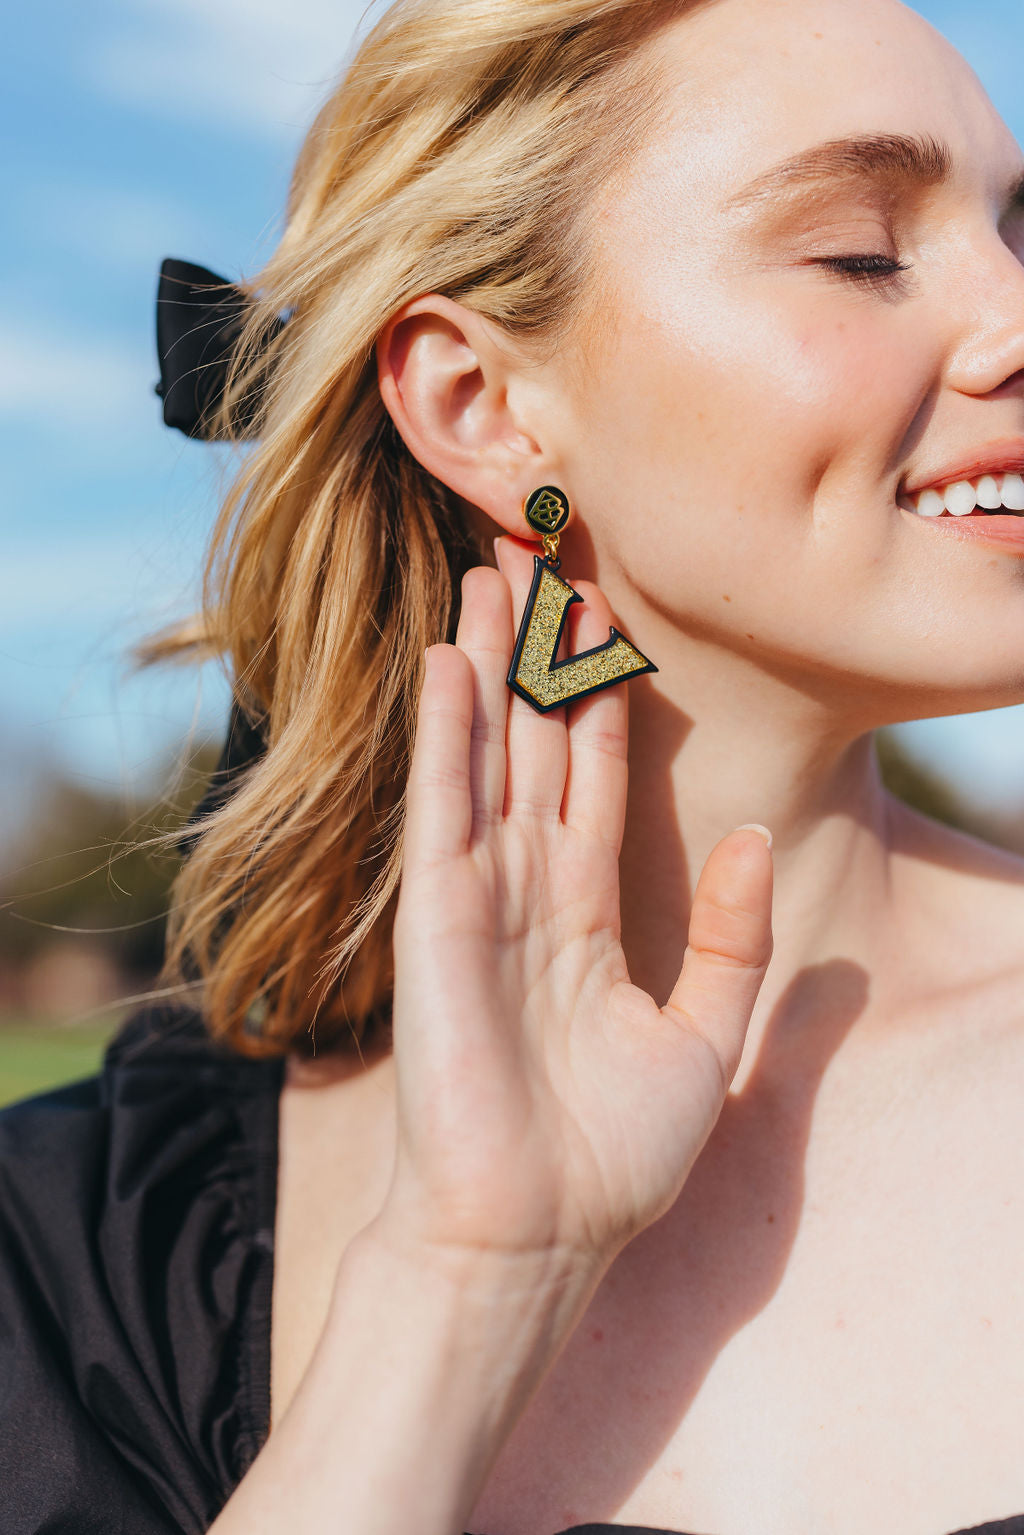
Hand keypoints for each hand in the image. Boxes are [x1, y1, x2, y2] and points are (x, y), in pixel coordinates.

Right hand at [377, 536, 772, 1280]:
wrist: (535, 1237)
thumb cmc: (612, 1158)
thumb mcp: (703, 1039)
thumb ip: (736, 939)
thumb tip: (756, 836)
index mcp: (586, 913)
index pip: (596, 776)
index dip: (603, 695)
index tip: (608, 616)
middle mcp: (529, 890)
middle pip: (537, 743)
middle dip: (540, 652)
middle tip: (541, 557)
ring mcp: (478, 897)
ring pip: (487, 753)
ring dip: (490, 664)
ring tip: (492, 573)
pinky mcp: (436, 917)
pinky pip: (443, 807)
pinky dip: (445, 733)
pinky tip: (451, 661)